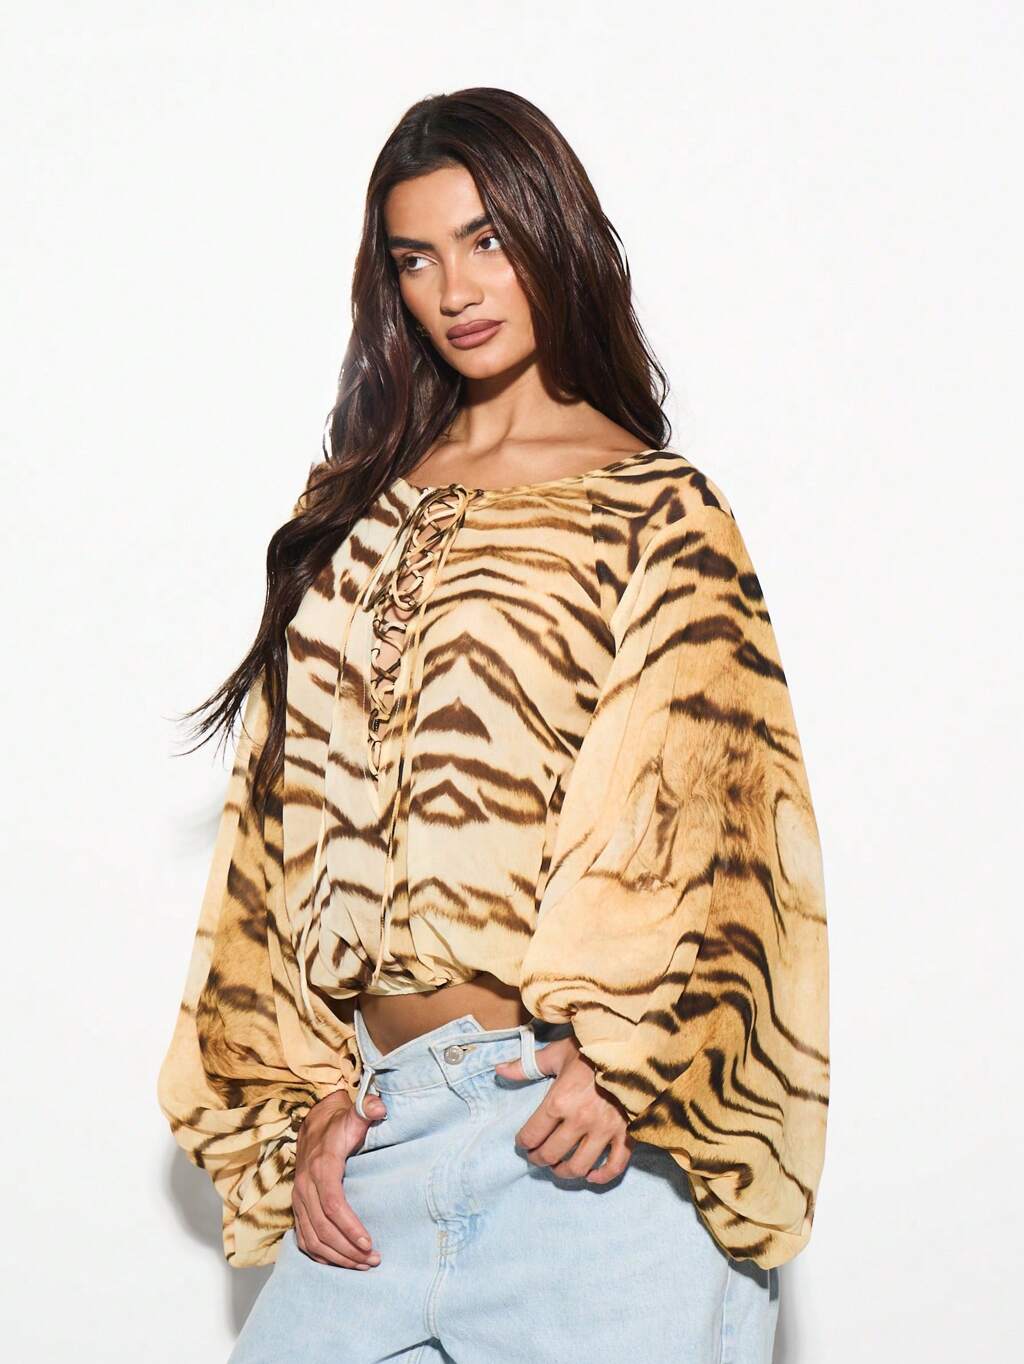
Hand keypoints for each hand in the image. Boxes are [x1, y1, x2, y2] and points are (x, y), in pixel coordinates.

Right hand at [292, 1089, 386, 1267]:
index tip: (369, 1242)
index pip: (333, 1203)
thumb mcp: (353, 1113)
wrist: (315, 1125)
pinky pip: (304, 1239)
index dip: (349, 1225)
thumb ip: (366, 1110)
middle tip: (373, 1260)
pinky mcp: (298, 1208)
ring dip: (337, 1256)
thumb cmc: (339, 1123)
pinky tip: (340, 1263)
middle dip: (348, 1249)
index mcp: (321, 1166)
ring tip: (363, 1265)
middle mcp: (305, 1186)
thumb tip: (379, 1107)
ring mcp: (299, 1199)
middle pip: (323, 1227)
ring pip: (312, 1238)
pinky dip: (320, 1256)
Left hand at [494, 1035, 634, 1184]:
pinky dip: (601, 1177)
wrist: (631, 1047)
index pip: (532, 1134)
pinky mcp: (626, 1134)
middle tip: (536, 1156)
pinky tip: (590, 1175)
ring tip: (558, 1167)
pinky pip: (615, 1166)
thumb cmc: (591, 1049)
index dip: (523, 1143)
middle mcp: (580, 1120)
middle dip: (538, 1159)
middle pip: (551, 1154)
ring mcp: (605, 1130)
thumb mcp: (557, 1053)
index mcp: (560, 1101)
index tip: (523, 1143)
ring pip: (578, 1167)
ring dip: (563, 1172)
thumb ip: (527, 1065)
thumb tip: (499, 1070)